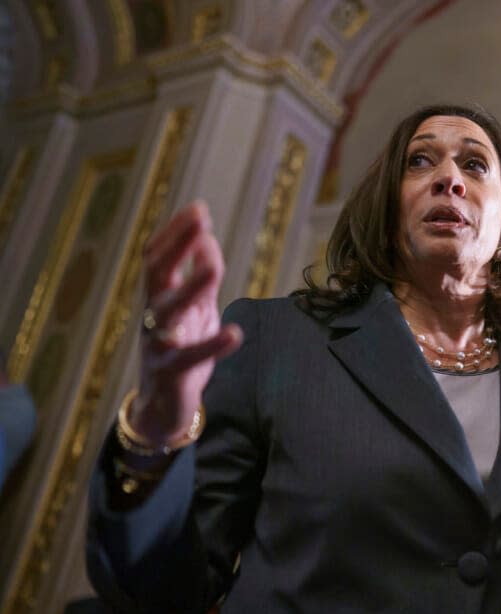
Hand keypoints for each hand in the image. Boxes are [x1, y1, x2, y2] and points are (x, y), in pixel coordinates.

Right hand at [132, 201, 241, 444]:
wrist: (164, 405)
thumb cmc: (182, 350)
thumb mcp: (195, 309)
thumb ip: (201, 277)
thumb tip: (208, 239)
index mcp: (159, 297)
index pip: (158, 257)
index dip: (176, 232)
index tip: (198, 208)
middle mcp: (153, 315)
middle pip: (157, 273)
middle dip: (177, 244)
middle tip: (200, 220)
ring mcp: (158, 343)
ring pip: (168, 311)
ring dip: (191, 287)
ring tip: (214, 268)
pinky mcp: (171, 372)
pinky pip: (190, 357)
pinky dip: (212, 345)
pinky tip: (235, 334)